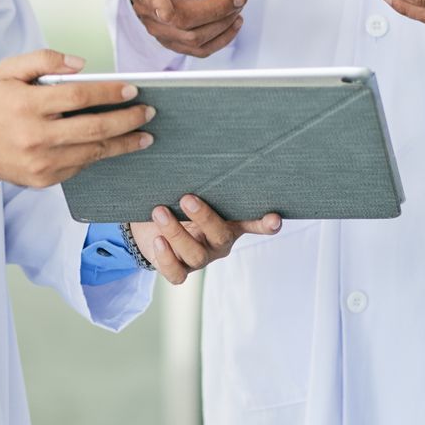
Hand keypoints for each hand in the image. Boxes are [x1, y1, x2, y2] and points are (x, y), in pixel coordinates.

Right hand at [0, 50, 153, 187]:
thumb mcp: (8, 70)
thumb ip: (44, 59)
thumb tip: (81, 65)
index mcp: (26, 105)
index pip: (77, 97)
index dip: (108, 93)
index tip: (132, 90)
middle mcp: (35, 136)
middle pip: (93, 128)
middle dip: (127, 120)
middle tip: (148, 112)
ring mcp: (41, 161)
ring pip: (93, 152)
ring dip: (123, 143)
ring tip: (144, 134)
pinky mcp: (45, 179)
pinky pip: (81, 166)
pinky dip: (100, 154)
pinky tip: (115, 145)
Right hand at [126, 0, 245, 56]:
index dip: (158, 6)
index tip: (166, 12)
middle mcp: (150, 11)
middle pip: (184, 23)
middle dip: (217, 11)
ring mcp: (163, 30)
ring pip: (194, 40)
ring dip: (222, 26)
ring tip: (239, 7)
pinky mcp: (177, 40)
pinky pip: (200, 50)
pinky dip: (221, 40)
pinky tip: (234, 23)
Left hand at [128, 195, 280, 284]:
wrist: (149, 224)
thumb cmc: (176, 202)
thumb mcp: (190, 190)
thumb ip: (200, 181)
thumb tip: (199, 149)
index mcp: (229, 222)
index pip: (253, 223)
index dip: (264, 224)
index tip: (274, 218)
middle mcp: (218, 242)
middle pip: (220, 236)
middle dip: (205, 217)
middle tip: (187, 198)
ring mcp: (200, 258)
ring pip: (195, 254)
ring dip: (176, 232)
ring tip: (159, 212)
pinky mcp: (180, 270)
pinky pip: (177, 274)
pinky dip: (166, 258)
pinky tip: (158, 240)